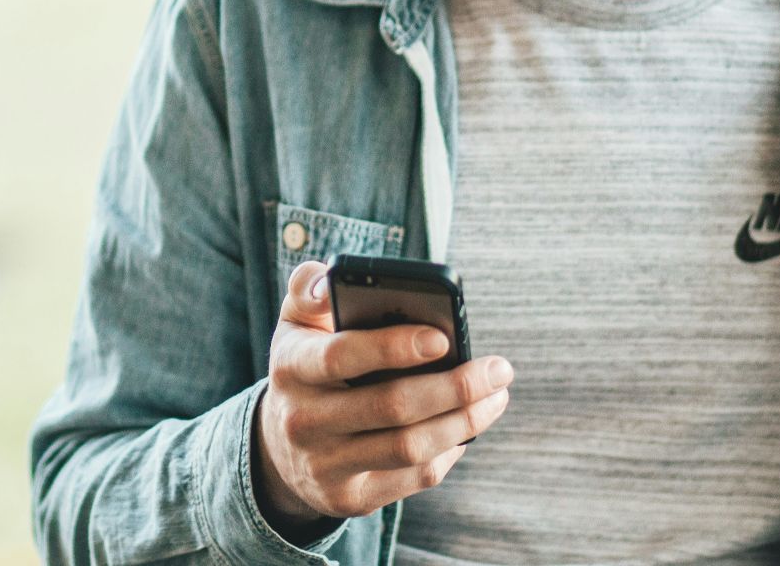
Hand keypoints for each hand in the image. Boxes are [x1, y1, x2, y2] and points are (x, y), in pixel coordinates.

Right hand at [253, 259, 512, 528]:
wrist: (280, 446)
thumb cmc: (308, 366)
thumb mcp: (297, 323)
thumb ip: (311, 288)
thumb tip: (332, 281)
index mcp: (292, 366)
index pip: (341, 355)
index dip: (393, 347)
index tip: (443, 337)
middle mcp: (303, 421)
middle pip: (390, 407)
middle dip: (455, 387)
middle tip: (499, 369)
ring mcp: (325, 465)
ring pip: (409, 447)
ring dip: (464, 421)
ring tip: (496, 396)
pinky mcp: (349, 498)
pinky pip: (412, 478)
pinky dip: (449, 452)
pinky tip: (467, 428)